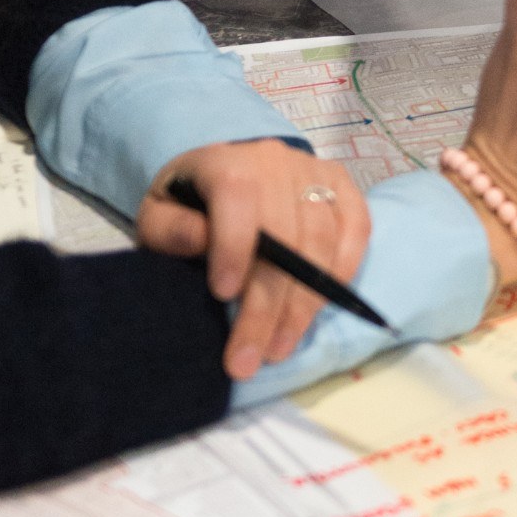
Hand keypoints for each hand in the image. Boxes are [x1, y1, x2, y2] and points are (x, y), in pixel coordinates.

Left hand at [138, 141, 370, 381]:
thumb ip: (171, 230)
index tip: (222, 295)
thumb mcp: (159, 216)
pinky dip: (341, 274)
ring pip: (321, 239)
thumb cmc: (189, 203)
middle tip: (249, 357)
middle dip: (267, 303)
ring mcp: (315, 172)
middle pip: (284, 233)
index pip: (237, 196)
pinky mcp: (342, 186)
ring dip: (304, 303)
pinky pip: (356, 229)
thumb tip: (201, 242)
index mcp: (226, 162)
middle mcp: (276, 160)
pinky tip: (317, 312)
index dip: (234, 245)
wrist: (228, 171)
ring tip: (280, 347)